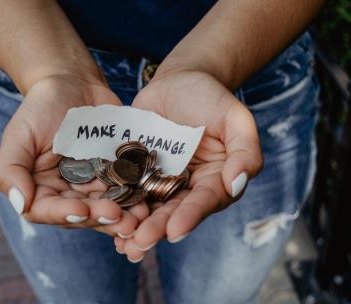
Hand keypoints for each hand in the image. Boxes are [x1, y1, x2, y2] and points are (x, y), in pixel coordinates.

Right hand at [0, 75, 148, 236]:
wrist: (73, 84)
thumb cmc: (40, 108)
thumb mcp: (19, 135)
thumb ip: (10, 170)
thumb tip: (20, 204)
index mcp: (40, 189)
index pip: (47, 211)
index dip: (64, 214)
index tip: (82, 210)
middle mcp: (67, 194)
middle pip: (83, 215)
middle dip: (100, 218)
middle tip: (120, 218)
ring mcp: (94, 186)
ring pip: (108, 208)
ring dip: (124, 216)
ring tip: (139, 217)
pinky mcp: (117, 175)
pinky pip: (128, 190)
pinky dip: (138, 198)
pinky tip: (149, 200)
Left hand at [114, 70, 262, 260]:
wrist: (178, 81)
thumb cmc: (211, 97)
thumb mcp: (235, 117)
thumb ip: (245, 150)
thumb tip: (237, 184)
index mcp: (215, 179)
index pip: (205, 201)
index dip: (190, 216)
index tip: (175, 231)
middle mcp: (188, 187)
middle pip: (174, 211)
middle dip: (157, 228)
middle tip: (140, 242)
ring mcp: (160, 181)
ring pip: (149, 208)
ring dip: (136, 227)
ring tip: (122, 243)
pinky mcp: (137, 172)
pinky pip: (127, 191)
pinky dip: (118, 206)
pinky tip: (105, 220)